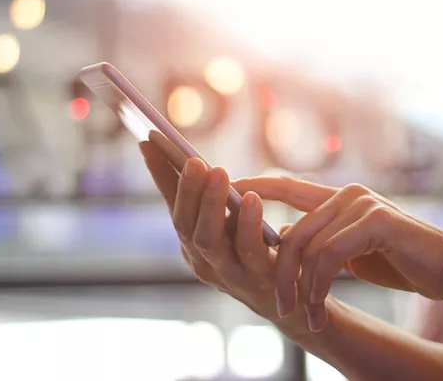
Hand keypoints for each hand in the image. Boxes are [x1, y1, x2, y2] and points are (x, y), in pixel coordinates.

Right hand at [138, 141, 285, 321]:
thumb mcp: (233, 224)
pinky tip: (252, 199)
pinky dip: (248, 223)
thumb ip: (216, 200)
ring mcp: (227, 273)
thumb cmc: (259, 254)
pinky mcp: (257, 280)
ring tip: (217, 173)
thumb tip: (199, 162)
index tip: (149, 140)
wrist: (292, 302)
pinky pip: (248, 250)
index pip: (171, 204)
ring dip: (211, 204)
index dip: (159, 174)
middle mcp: (202, 259)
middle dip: (186, 190)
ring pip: (208, 239)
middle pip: (184, 224)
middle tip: (193, 160)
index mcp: (193, 242)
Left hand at [232, 176, 442, 331]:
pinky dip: (319, 286)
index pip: (284, 187)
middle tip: (279, 306)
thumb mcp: (351, 250)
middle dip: (279, 273)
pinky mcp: (376, 221)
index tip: (222, 199)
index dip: (252, 189)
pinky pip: (330, 256)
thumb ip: (320, 241)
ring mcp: (361, 204)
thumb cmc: (399, 261)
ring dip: (301, 289)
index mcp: (337, 198)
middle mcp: (346, 194)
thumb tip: (282, 240)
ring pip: (307, 247)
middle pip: (292, 232)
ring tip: (305, 316)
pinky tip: (320, 309)